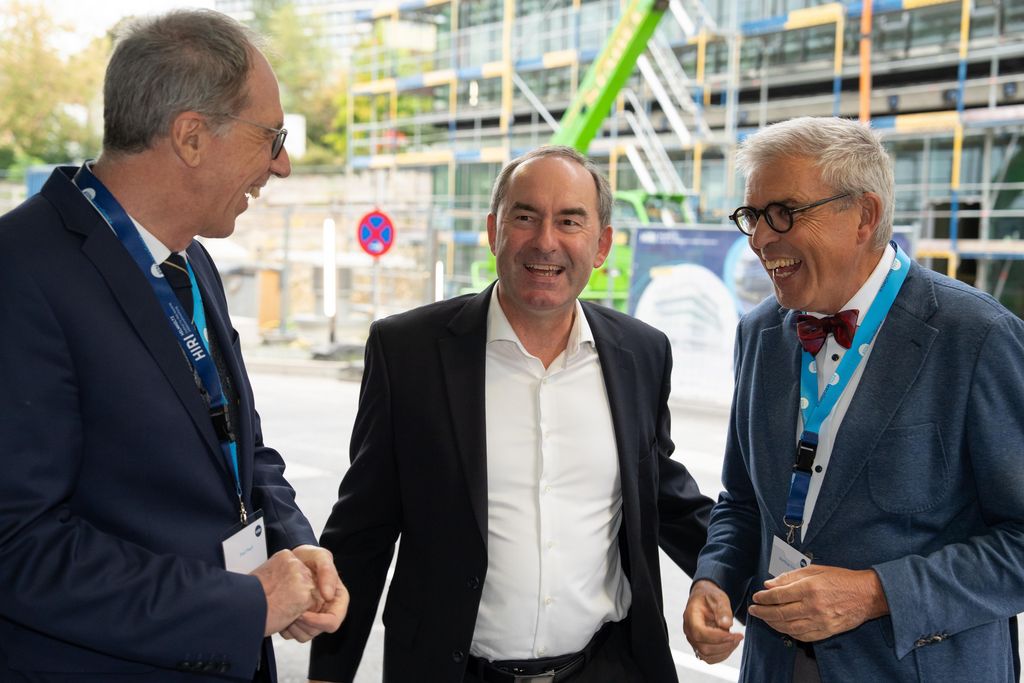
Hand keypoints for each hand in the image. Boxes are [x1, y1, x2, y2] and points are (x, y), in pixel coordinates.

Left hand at [280, 545, 349, 641]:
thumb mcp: (319, 556)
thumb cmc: (307, 557)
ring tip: (285, 608)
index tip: (303, 613)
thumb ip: (327, 571)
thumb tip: (329, 596)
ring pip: (305, 635)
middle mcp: (327, 610)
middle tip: (290, 609)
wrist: (290, 560)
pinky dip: (285, 628)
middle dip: (303, 623)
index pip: (334, 621)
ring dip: (293, 626)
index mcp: (337, 598)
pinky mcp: (299, 621)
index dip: (319, 622)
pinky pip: (293, 634)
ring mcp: (313, 616)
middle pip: (318, 631)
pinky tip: (281, 612)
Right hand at [683, 580, 743, 663]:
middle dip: (724, 645)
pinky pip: (709, 658)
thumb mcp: (719, 597)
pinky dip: (722, 655)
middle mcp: (688, 630)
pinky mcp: (698, 646)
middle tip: (739, 636)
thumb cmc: (710, 596)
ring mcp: (692, 640)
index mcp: (690, 616)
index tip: (734, 634)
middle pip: (703, 647)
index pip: (700, 633)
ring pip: (706, 656)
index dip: (718, 637)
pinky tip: (730, 644)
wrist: (704, 598)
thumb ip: (723, 610)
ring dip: (724, 651)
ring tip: (735, 640)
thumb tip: (725, 625)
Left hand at [748, 565, 888, 640]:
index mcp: (809, 588)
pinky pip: (804, 636)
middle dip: (763, 612)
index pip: (778, 595)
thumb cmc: (841, 579)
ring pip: (789, 627)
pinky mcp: (827, 631)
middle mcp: (813, 606)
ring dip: (773, 624)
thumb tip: (769, 584)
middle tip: (753, 611)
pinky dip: (790, 633)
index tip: (756, 597)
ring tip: (764, 619)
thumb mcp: (815, 570)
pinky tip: (782, 628)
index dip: (764, 598)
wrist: (867, 594)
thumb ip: (790, 577)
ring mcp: (820, 621)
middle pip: (780, 613)